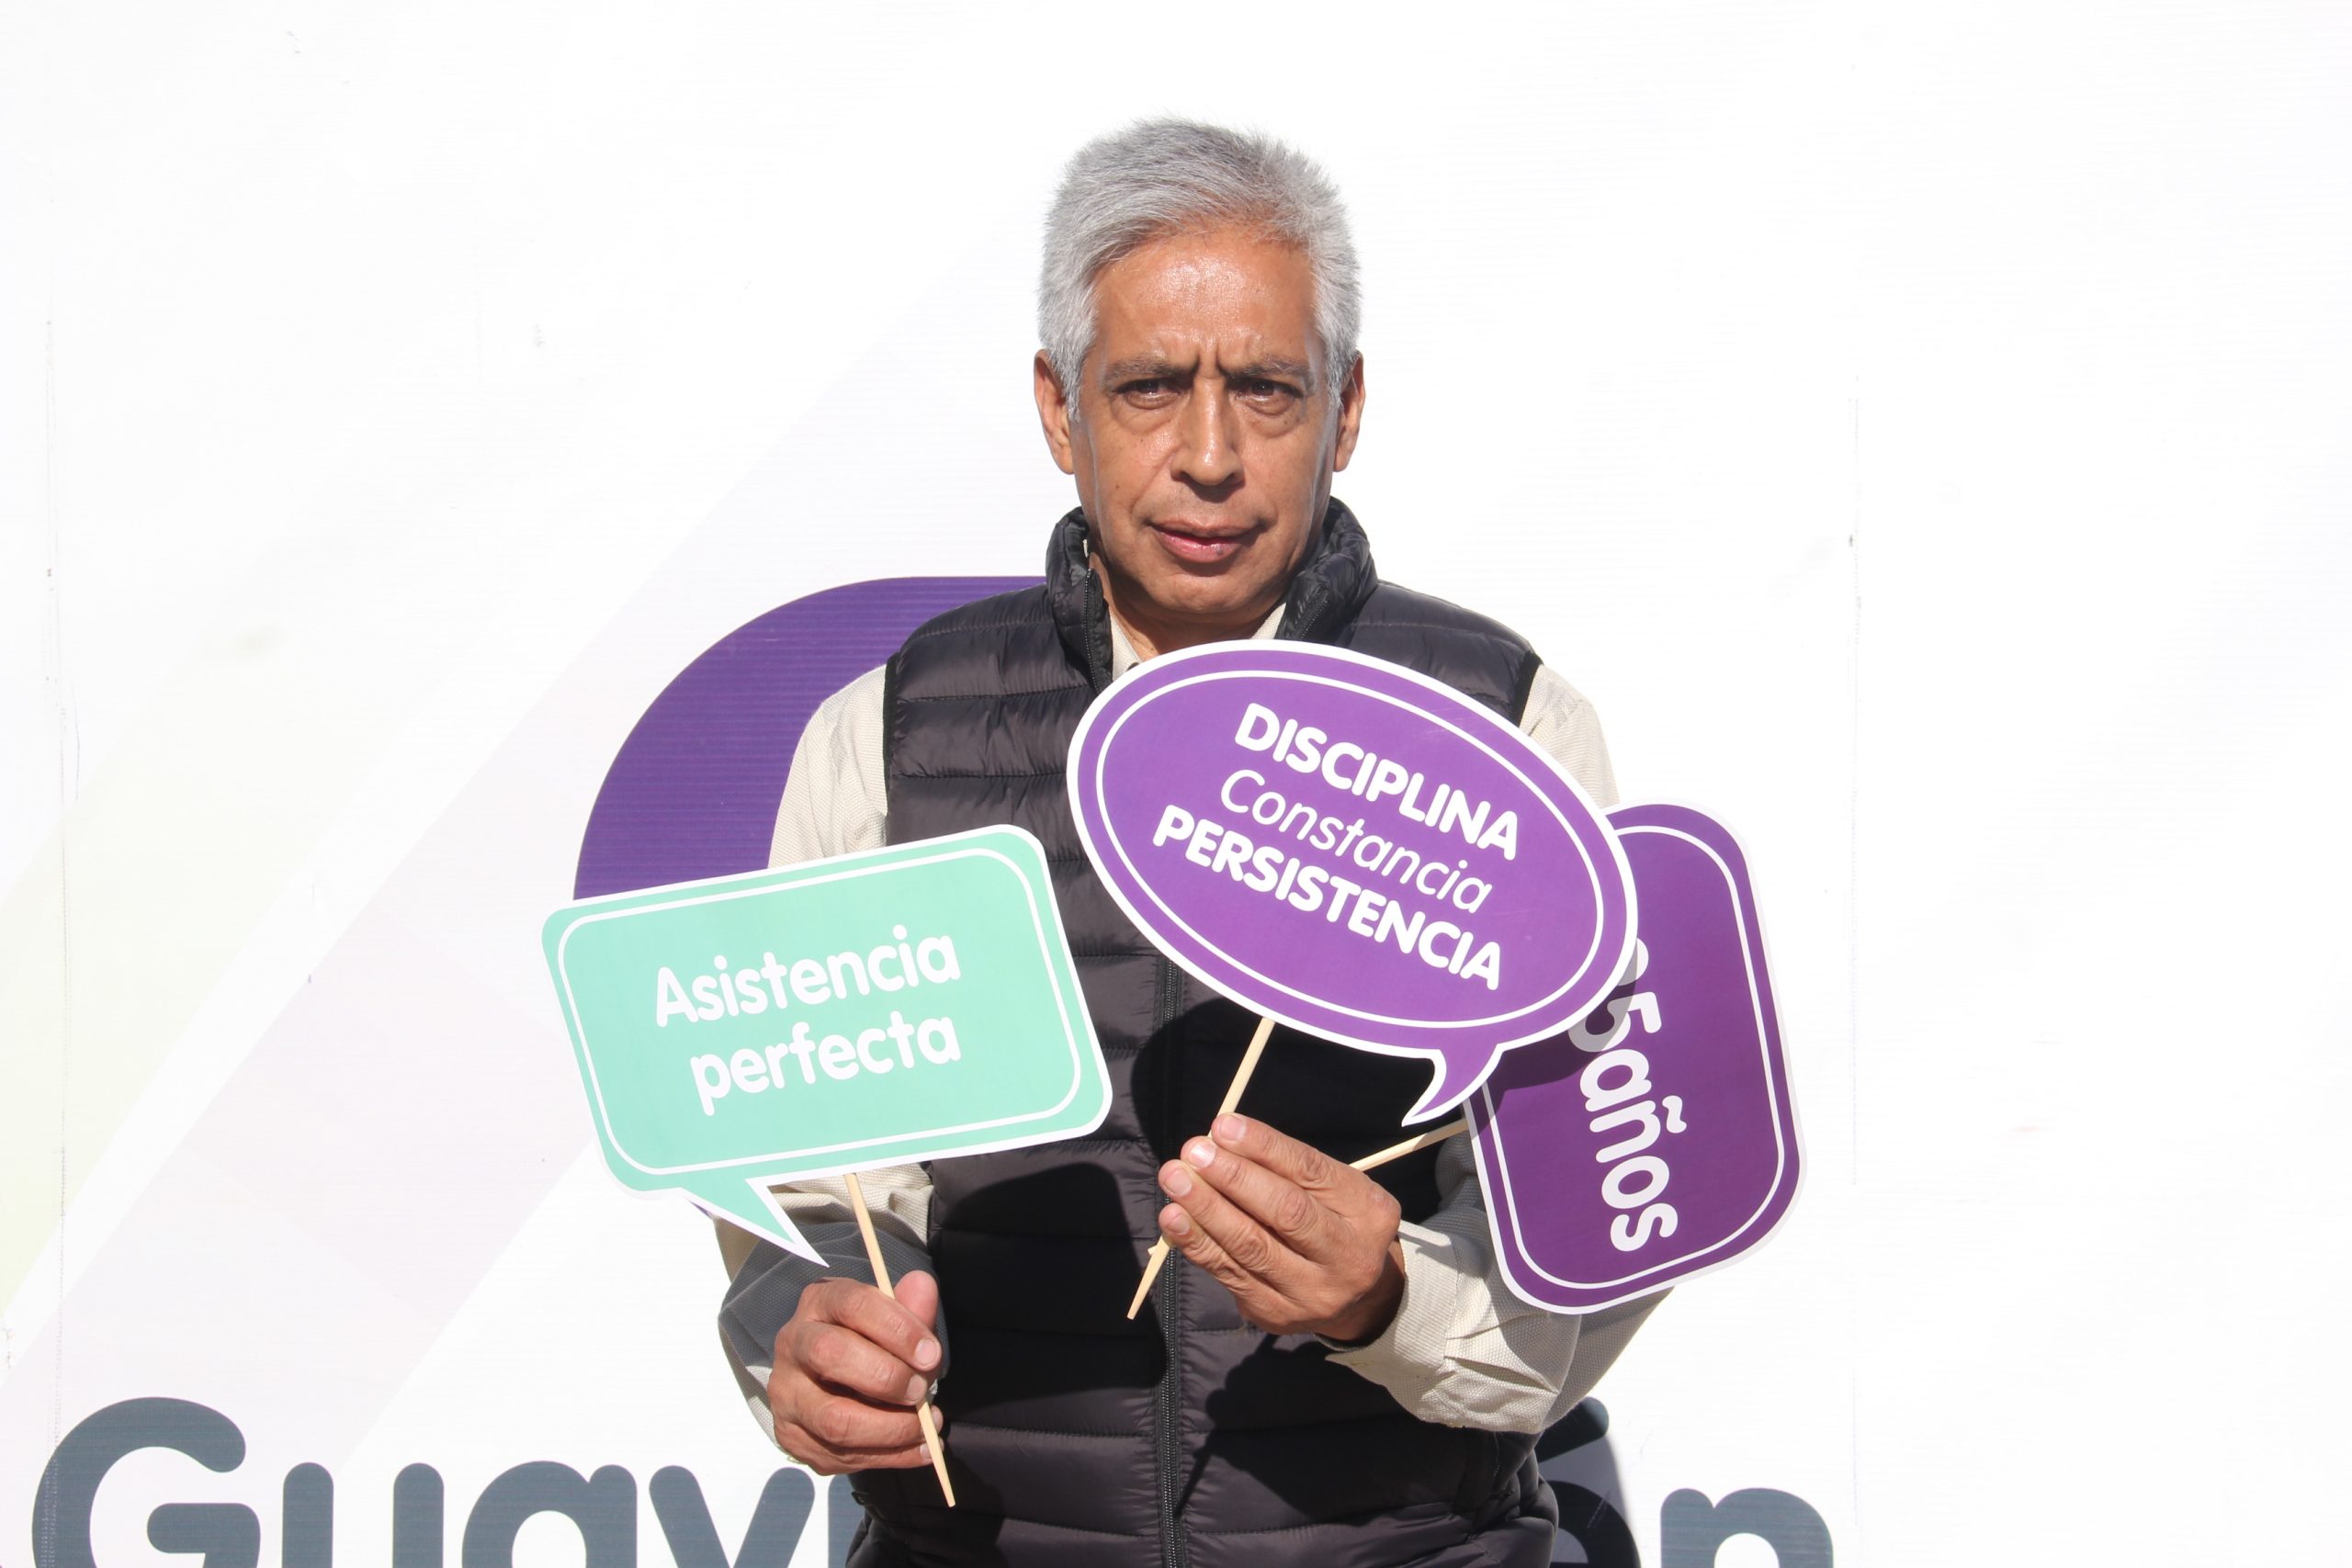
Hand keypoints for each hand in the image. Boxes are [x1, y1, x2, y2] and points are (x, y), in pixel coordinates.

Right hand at [768, 1271, 943, 1473]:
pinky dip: (890, 1457)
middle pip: (831, 1355)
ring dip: (892, 1429)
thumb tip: (923, 1285)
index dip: (897, 1328)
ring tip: (928, 1426)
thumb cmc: (868, 1342)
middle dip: (888, 1378)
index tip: (931, 1353)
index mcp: (818, 1303)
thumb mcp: (891, 1320)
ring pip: (834, 1419)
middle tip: (922, 1391)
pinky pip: (841, 1456)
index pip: (853, 1304)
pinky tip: (919, 1449)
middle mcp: (793, 1345)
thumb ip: (911, 1308)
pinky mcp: (792, 1438)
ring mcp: (787, 1395)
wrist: (827, 1381)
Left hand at [1156, 1113, 1405, 1340]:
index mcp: (1369, 1213)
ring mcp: (1312, 1293)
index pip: (1311, 1172)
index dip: (1265, 1147)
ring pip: (1252, 1247)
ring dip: (1207, 1209)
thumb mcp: (1332, 1189)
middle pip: (1287, 1213)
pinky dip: (1198, 1243)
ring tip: (1175, 1179)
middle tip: (1194, 1152)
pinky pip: (1230, 1274)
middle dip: (1235, 1178)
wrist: (1357, 1299)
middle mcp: (1348, 1257)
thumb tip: (1222, 1138)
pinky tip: (1175, 1219)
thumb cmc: (1334, 1222)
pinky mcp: (1276, 1314)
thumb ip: (1285, 1167)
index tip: (1223, 1126)